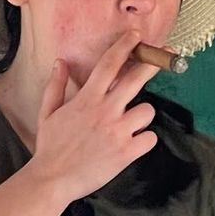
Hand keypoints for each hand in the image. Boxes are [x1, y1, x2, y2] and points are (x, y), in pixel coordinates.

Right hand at [30, 32, 158, 200]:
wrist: (53, 179)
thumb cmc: (50, 147)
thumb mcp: (47, 112)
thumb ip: (56, 85)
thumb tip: (60, 62)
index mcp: (87, 99)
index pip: (109, 64)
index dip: (125, 46)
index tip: (136, 36)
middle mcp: (106, 111)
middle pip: (136, 79)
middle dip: (154, 63)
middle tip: (167, 53)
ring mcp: (118, 132)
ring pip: (148, 111)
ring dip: (142, 115)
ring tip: (130, 124)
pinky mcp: (127, 152)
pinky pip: (149, 138)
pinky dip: (144, 140)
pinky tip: (132, 144)